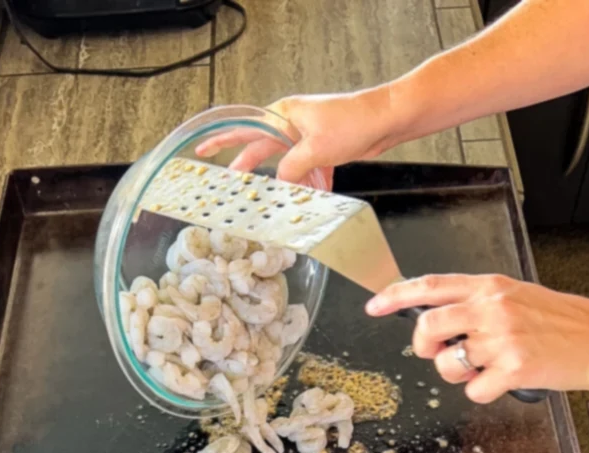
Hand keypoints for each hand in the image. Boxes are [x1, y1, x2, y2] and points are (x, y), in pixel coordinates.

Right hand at [194, 87, 406, 186]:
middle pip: (263, 149)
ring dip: (288, 182)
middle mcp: (292, 124)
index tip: (202, 148)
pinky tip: (316, 195)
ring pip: (288, 164)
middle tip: (231, 184)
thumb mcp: (315, 150)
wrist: (385, 119)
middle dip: (249, 168)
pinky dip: (311, 183)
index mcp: (283, 116)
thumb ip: (291, 169)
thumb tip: (279, 183)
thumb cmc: (352, 122)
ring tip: (280, 200)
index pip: (245, 128)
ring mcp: (308, 136)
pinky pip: (308, 169)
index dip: (222, 140)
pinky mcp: (323, 147)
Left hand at [366, 274, 588, 402]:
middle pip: (428, 326)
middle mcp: (491, 308)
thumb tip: (437, 319)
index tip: (374, 305)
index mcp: (489, 286)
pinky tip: (503, 380)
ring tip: (485, 366)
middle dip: (424, 347)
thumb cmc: (559, 321)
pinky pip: (473, 390)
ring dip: (458, 374)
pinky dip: (483, 392)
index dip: (396, 296)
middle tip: (439, 353)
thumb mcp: (516, 296)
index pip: (431, 285)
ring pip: (447, 365)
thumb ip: (477, 303)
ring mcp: (501, 338)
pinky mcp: (512, 368)